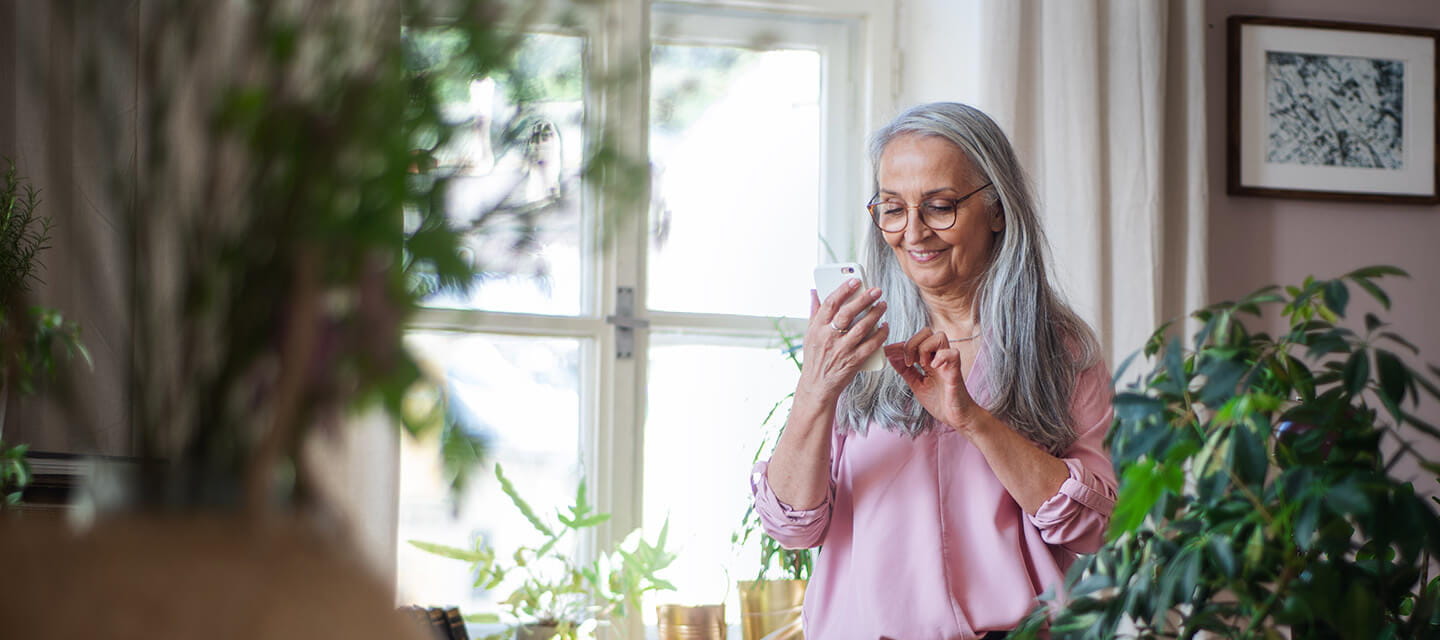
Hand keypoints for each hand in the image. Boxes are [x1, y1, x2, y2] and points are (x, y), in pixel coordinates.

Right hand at [799, 278, 887, 399]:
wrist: (817, 386)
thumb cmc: (815, 358)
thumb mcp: (809, 334)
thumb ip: (814, 312)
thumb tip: (815, 291)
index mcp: (817, 328)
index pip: (830, 304)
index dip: (843, 290)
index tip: (855, 280)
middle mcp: (828, 338)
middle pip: (847, 313)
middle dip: (864, 299)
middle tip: (876, 290)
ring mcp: (841, 350)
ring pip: (861, 327)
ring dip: (875, 314)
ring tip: (882, 305)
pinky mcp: (853, 362)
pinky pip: (871, 345)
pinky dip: (880, 335)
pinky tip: (885, 326)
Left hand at [883, 328, 980, 431]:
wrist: (955, 417)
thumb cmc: (939, 401)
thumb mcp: (916, 384)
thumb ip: (905, 371)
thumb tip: (891, 357)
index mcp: (929, 359)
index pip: (915, 340)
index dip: (899, 345)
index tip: (887, 352)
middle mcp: (939, 357)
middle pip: (927, 332)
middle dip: (912, 343)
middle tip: (908, 363)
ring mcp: (948, 362)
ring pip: (939, 336)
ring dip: (925, 348)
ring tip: (921, 366)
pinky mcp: (955, 371)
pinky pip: (952, 353)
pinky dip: (941, 357)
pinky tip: (933, 367)